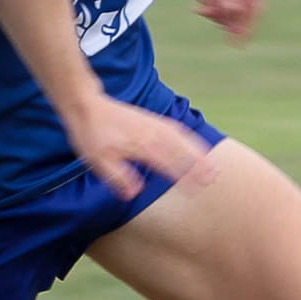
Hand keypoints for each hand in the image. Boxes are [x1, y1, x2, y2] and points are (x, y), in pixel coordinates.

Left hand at [63, 95, 216, 201]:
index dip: (184, 176)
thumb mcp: (98, 161)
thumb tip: (134, 193)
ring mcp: (153, 124)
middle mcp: (151, 134)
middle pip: (181, 149)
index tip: (197, 187)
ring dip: (198, 151)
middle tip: (213, 176)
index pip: (167, 163)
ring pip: (182, 138)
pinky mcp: (151, 120)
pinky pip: (176, 129)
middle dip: (198, 163)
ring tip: (211, 163)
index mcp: (140, 145)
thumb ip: (117, 177)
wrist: (86, 106)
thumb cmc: (91, 135)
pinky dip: (189, 138)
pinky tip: (194, 144)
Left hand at [188, 0, 277, 43]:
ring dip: (219, 8)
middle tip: (203, 12)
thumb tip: (236, 21)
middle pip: (247, 8)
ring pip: (239, 3)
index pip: (256, 9)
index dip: (245, 28)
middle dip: (225, 15)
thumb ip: (228, 0)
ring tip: (199, 3)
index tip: (236, 44)